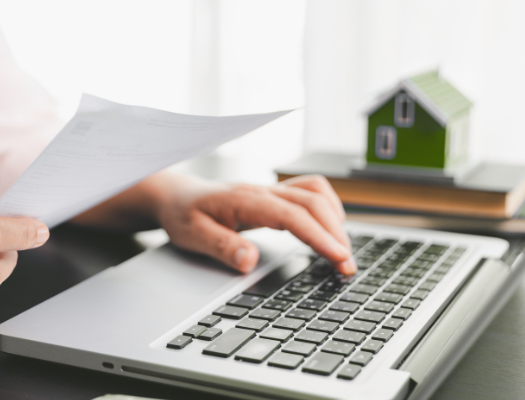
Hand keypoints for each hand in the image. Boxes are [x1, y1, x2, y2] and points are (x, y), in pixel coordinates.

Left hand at [156, 175, 354, 274]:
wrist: (176, 196)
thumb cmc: (183, 215)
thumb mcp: (192, 235)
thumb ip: (221, 246)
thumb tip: (248, 260)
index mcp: (244, 199)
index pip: (292, 215)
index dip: (319, 236)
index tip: (339, 258)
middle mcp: (262, 190)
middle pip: (312, 203)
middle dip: (335, 234)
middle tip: (348, 267)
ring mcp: (270, 190)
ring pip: (316, 193)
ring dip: (334, 219)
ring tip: (341, 251)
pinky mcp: (274, 195)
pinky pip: (310, 192)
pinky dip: (327, 209)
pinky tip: (328, 230)